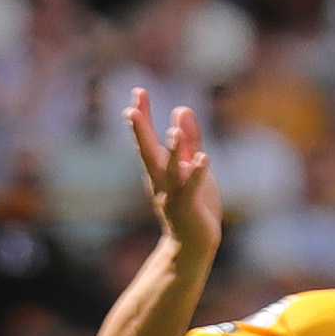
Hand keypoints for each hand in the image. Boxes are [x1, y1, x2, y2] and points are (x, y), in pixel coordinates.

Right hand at [127, 88, 223, 258]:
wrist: (193, 244)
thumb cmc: (193, 203)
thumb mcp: (190, 166)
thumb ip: (188, 139)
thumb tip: (181, 109)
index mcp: (158, 168)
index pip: (147, 138)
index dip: (142, 116)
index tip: (138, 91)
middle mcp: (160, 179)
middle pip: (147, 151)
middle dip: (140, 132)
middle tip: (130, 111)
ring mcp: (172, 194)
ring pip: (170, 170)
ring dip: (172, 152)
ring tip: (173, 133)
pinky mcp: (188, 207)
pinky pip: (192, 188)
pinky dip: (197, 174)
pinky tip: (204, 159)